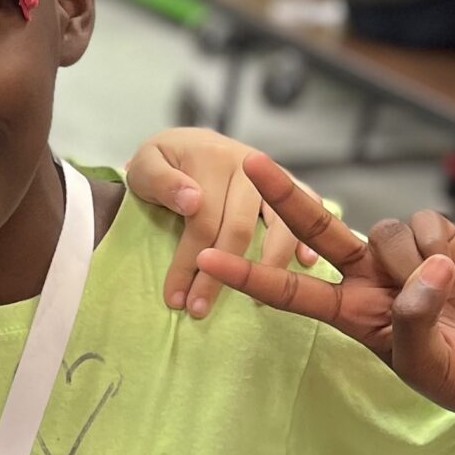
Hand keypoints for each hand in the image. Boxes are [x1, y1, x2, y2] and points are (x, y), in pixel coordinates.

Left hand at [121, 128, 315, 316]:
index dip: (188, 264)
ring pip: (279, 224)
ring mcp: (272, 174)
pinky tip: (305, 262)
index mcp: (211, 159)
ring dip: (268, 266)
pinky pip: (309, 207)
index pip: (202, 222)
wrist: (188, 144)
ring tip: (254, 302)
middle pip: (238, 230)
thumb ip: (161, 182)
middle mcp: (247, 165)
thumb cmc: (163, 163)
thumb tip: (192, 201)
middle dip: (219, 277)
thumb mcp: (146, 165)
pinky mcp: (288, 184)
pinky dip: (307, 235)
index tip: (176, 298)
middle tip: (200, 310)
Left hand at [194, 156, 454, 421]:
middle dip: (283, 195)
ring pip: (381, 231)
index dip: (247, 275)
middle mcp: (365, 277)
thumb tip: (421, 272)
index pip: (289, 291)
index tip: (205, 258)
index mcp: (350, 314)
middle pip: (314, 230)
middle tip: (247, 162)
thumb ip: (415, 324)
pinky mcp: (439, 237)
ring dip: (407, 260)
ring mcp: (400, 255)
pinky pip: (423, 223)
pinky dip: (438, 245)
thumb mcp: (428, 367)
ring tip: (442, 292)